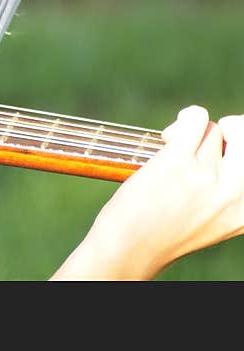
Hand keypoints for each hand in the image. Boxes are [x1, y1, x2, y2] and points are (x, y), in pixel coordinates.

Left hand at [53, 105, 243, 279]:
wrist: (132, 246)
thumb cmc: (166, 230)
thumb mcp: (216, 217)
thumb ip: (230, 189)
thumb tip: (228, 142)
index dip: (239, 150)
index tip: (225, 156)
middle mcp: (238, 192)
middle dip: (231, 131)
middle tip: (205, 143)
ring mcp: (210, 176)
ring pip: (213, 130)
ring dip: (192, 134)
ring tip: (174, 151)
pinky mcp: (180, 161)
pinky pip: (196, 117)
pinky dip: (184, 119)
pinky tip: (168, 138)